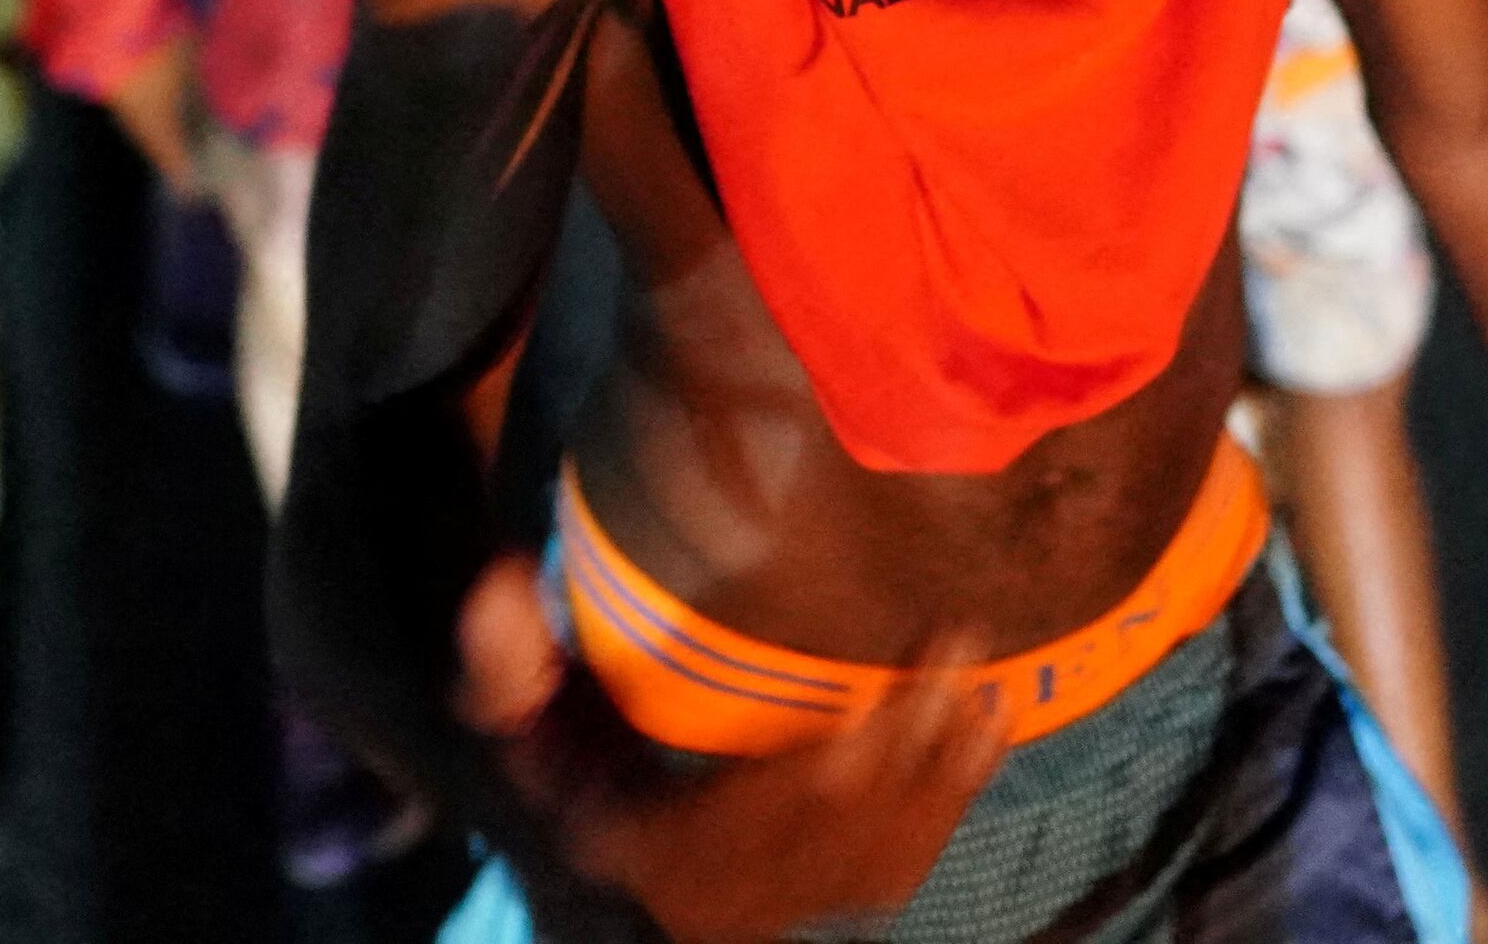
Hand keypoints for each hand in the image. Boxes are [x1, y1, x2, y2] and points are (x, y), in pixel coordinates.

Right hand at [458, 561, 1003, 943]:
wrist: (610, 878)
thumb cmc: (571, 781)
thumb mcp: (523, 736)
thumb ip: (504, 671)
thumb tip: (498, 584)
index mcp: (649, 845)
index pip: (741, 814)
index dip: (810, 769)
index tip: (866, 696)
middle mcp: (721, 892)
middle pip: (831, 827)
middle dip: (907, 746)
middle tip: (960, 647)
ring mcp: (781, 903)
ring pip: (877, 853)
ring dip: (944, 776)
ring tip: (989, 691)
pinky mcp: (825, 900)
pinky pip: (900, 865)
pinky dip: (953, 804)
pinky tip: (989, 737)